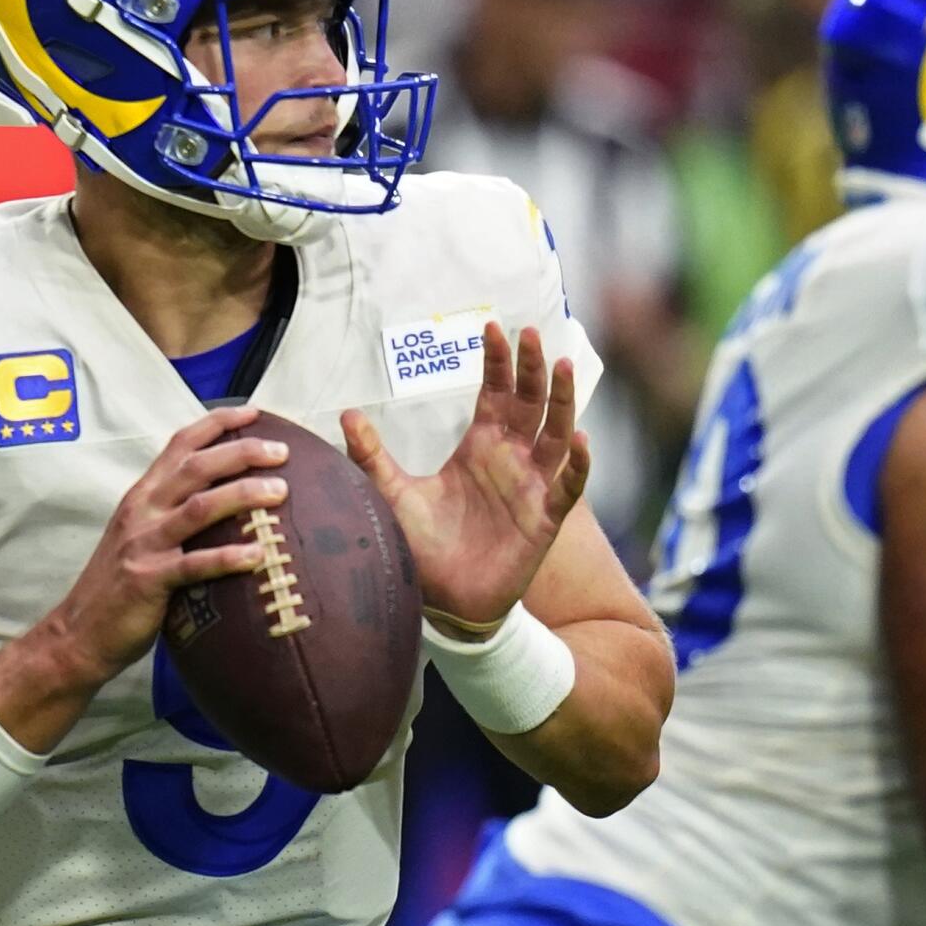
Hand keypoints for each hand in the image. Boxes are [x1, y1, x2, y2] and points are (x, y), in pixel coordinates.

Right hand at [36, 406, 290, 688]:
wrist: (77, 634)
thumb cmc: (119, 586)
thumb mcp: (141, 535)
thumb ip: (172, 511)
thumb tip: (226, 497)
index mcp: (142, 495)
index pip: (180, 444)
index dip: (218, 423)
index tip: (255, 412)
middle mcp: (142, 510)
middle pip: (196, 467)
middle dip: (241, 452)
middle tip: (282, 451)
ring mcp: (144, 544)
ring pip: (200, 507)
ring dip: (244, 495)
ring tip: (281, 491)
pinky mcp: (149, 580)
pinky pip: (195, 564)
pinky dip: (228, 557)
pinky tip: (259, 556)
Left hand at [342, 323, 588, 626]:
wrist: (444, 599)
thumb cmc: (423, 545)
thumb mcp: (392, 493)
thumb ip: (372, 455)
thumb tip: (345, 413)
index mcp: (480, 445)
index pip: (495, 392)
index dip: (497, 361)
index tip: (494, 326)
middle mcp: (511, 459)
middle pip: (530, 402)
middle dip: (532, 367)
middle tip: (530, 333)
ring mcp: (531, 486)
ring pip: (556, 434)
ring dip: (563, 401)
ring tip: (565, 368)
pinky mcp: (544, 519)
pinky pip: (568, 487)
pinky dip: (578, 464)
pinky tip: (580, 438)